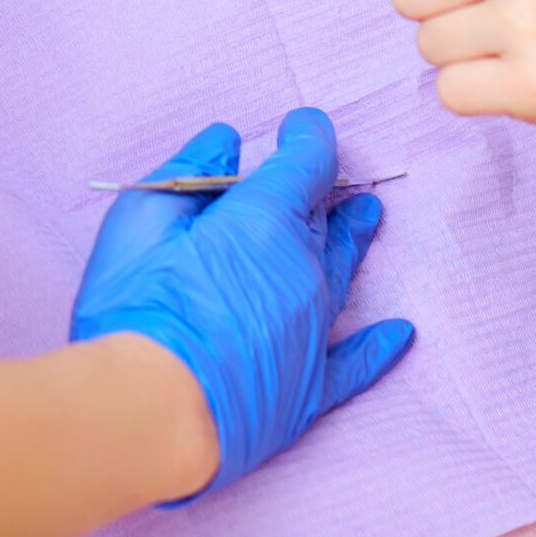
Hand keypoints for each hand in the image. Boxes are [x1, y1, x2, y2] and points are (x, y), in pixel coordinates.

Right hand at [70, 109, 413, 498]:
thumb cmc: (136, 306)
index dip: (308, 136)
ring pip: (340, 273)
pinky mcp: (308, 390)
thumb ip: (189, 170)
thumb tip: (225, 140)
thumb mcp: (143, 216)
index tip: (302, 124)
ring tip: (368, 216)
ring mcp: (311, 332)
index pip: (306, 163)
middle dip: (323, 190)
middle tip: (323, 175)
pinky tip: (399, 334)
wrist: (147, 412)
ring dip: (352, 240)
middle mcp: (302, 270)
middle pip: (322, 217)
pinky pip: (355, 363)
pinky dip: (378, 347)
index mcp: (265, 220)